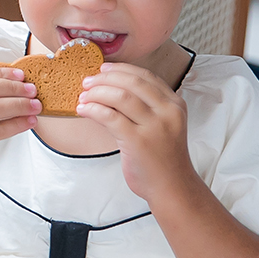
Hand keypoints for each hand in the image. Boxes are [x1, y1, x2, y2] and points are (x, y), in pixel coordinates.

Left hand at [77, 63, 194, 201]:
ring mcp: (154, 127)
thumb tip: (110, 87)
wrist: (173, 188)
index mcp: (174, 104)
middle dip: (105, 78)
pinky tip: (83, 110)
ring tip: (83, 97)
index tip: (102, 69)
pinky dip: (93, 110)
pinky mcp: (138, 142)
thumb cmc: (163, 157)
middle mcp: (167, 112)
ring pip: (120, 97)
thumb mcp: (164, 125)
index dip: (120, 69)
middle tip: (87, 81)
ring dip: (96, 93)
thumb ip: (147, 106)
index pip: (145, 75)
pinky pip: (110, 117)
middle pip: (131, 82)